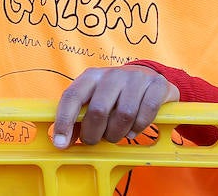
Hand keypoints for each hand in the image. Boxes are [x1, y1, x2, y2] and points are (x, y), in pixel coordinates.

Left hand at [51, 65, 179, 148]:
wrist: (147, 76)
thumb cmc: (115, 95)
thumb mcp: (94, 102)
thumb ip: (78, 120)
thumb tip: (62, 142)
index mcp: (91, 77)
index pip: (72, 96)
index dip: (64, 121)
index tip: (61, 143)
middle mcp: (112, 74)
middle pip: (98, 110)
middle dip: (95, 134)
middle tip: (97, 139)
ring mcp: (135, 78)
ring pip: (124, 115)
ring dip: (118, 133)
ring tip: (117, 134)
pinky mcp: (157, 84)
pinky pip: (146, 113)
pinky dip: (139, 128)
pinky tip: (134, 129)